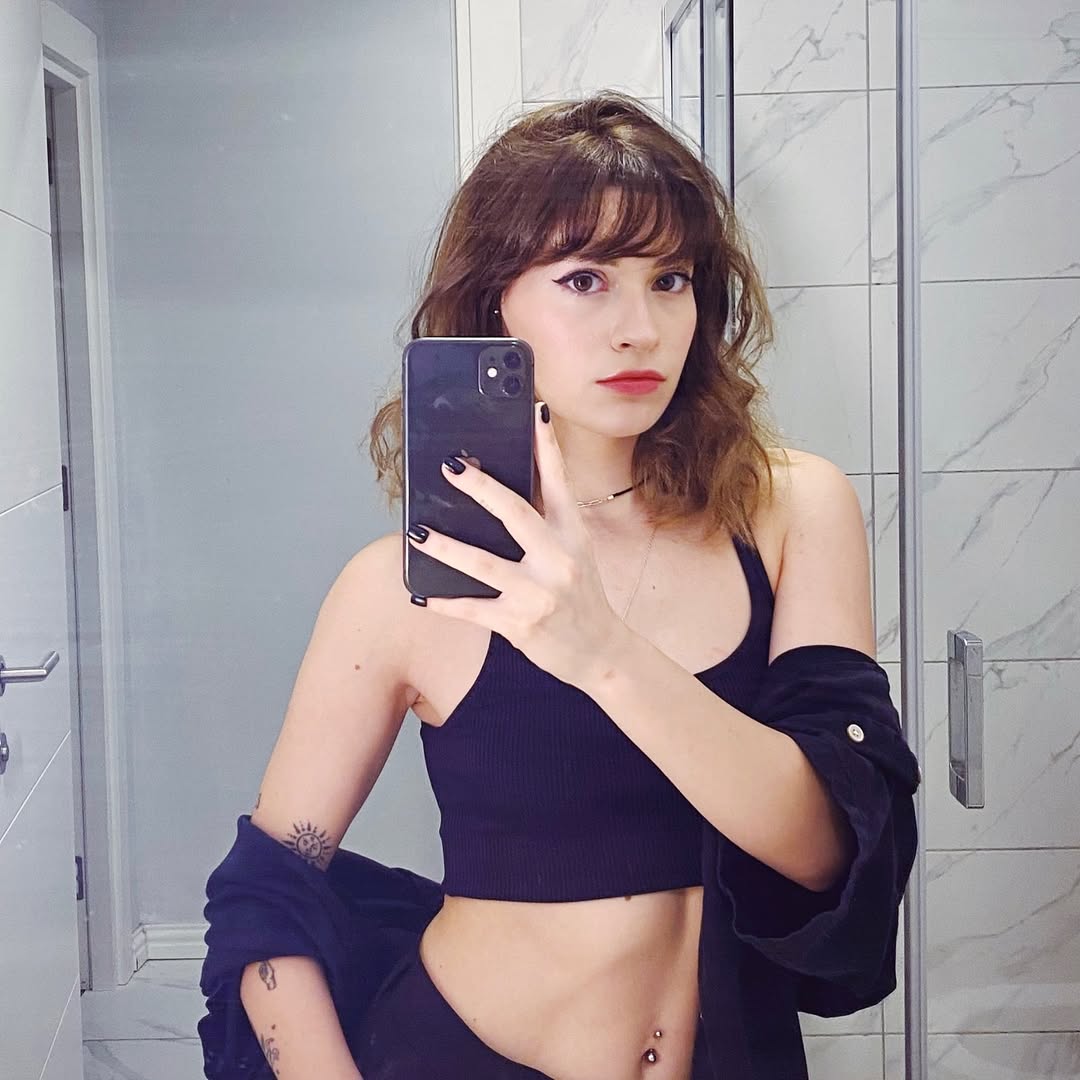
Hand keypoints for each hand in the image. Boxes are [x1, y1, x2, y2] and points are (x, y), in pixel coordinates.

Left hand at [406, 401, 627, 689]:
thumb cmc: (582, 597)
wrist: (601, 653)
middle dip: (481, 488)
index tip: (534, 410)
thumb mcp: (576, 552)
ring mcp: (539, 594)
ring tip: (418, 532)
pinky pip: (474, 610)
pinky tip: (423, 595)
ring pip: (484, 564)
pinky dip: (446, 603)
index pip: (559, 481)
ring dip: (447, 547)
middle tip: (451, 467)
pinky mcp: (520, 624)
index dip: (547, 445)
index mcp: (573, 535)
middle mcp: (558, 560)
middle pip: (516, 513)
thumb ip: (548, 522)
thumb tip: (506, 489)